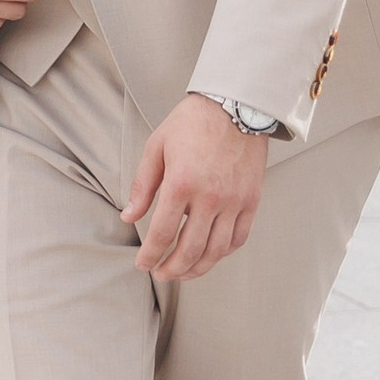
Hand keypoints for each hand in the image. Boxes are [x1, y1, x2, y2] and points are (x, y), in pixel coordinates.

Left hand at [126, 93, 269, 279]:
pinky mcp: (251, 201)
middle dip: (171, 269)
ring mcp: (234, 201)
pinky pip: (238, 238)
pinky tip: (210, 255)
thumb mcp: (157, 146)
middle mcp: (210, 197)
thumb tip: (128, 215)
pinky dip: (223, 253)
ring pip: (216, 251)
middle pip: (189, 249)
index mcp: (181, 183)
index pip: (162, 233)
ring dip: (197, 268)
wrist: (236, 105)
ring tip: (183, 273)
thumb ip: (142, 185)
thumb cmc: (193, 123)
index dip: (150, 255)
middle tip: (161, 274)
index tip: (142, 264)